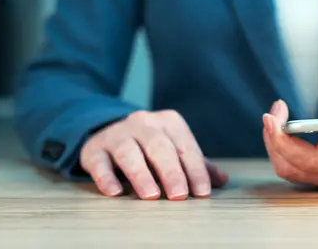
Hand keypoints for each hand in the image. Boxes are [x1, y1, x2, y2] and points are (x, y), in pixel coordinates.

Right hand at [80, 110, 228, 199]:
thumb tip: (222, 180)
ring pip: (130, 153)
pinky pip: (100, 162)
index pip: (185, 147)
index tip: (202, 192)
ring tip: (151, 196)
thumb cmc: (150, 145)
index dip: (195, 170)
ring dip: (141, 175)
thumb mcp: (175, 148)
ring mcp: (117, 134)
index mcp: (169, 122)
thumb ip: (197, 163)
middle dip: (172, 172)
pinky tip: (115, 192)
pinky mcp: (94, 148)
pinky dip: (107, 177)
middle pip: (160, 148)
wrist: (108, 130)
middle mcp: (143, 123)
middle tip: (180, 195)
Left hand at [263, 96, 317, 189]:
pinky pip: (295, 167)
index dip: (285, 142)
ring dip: (275, 144)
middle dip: (274, 140)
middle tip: (272, 111)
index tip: (272, 118)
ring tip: (276, 115)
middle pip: (293, 167)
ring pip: (290, 170)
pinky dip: (282, 148)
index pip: (312, 160)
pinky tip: (282, 127)